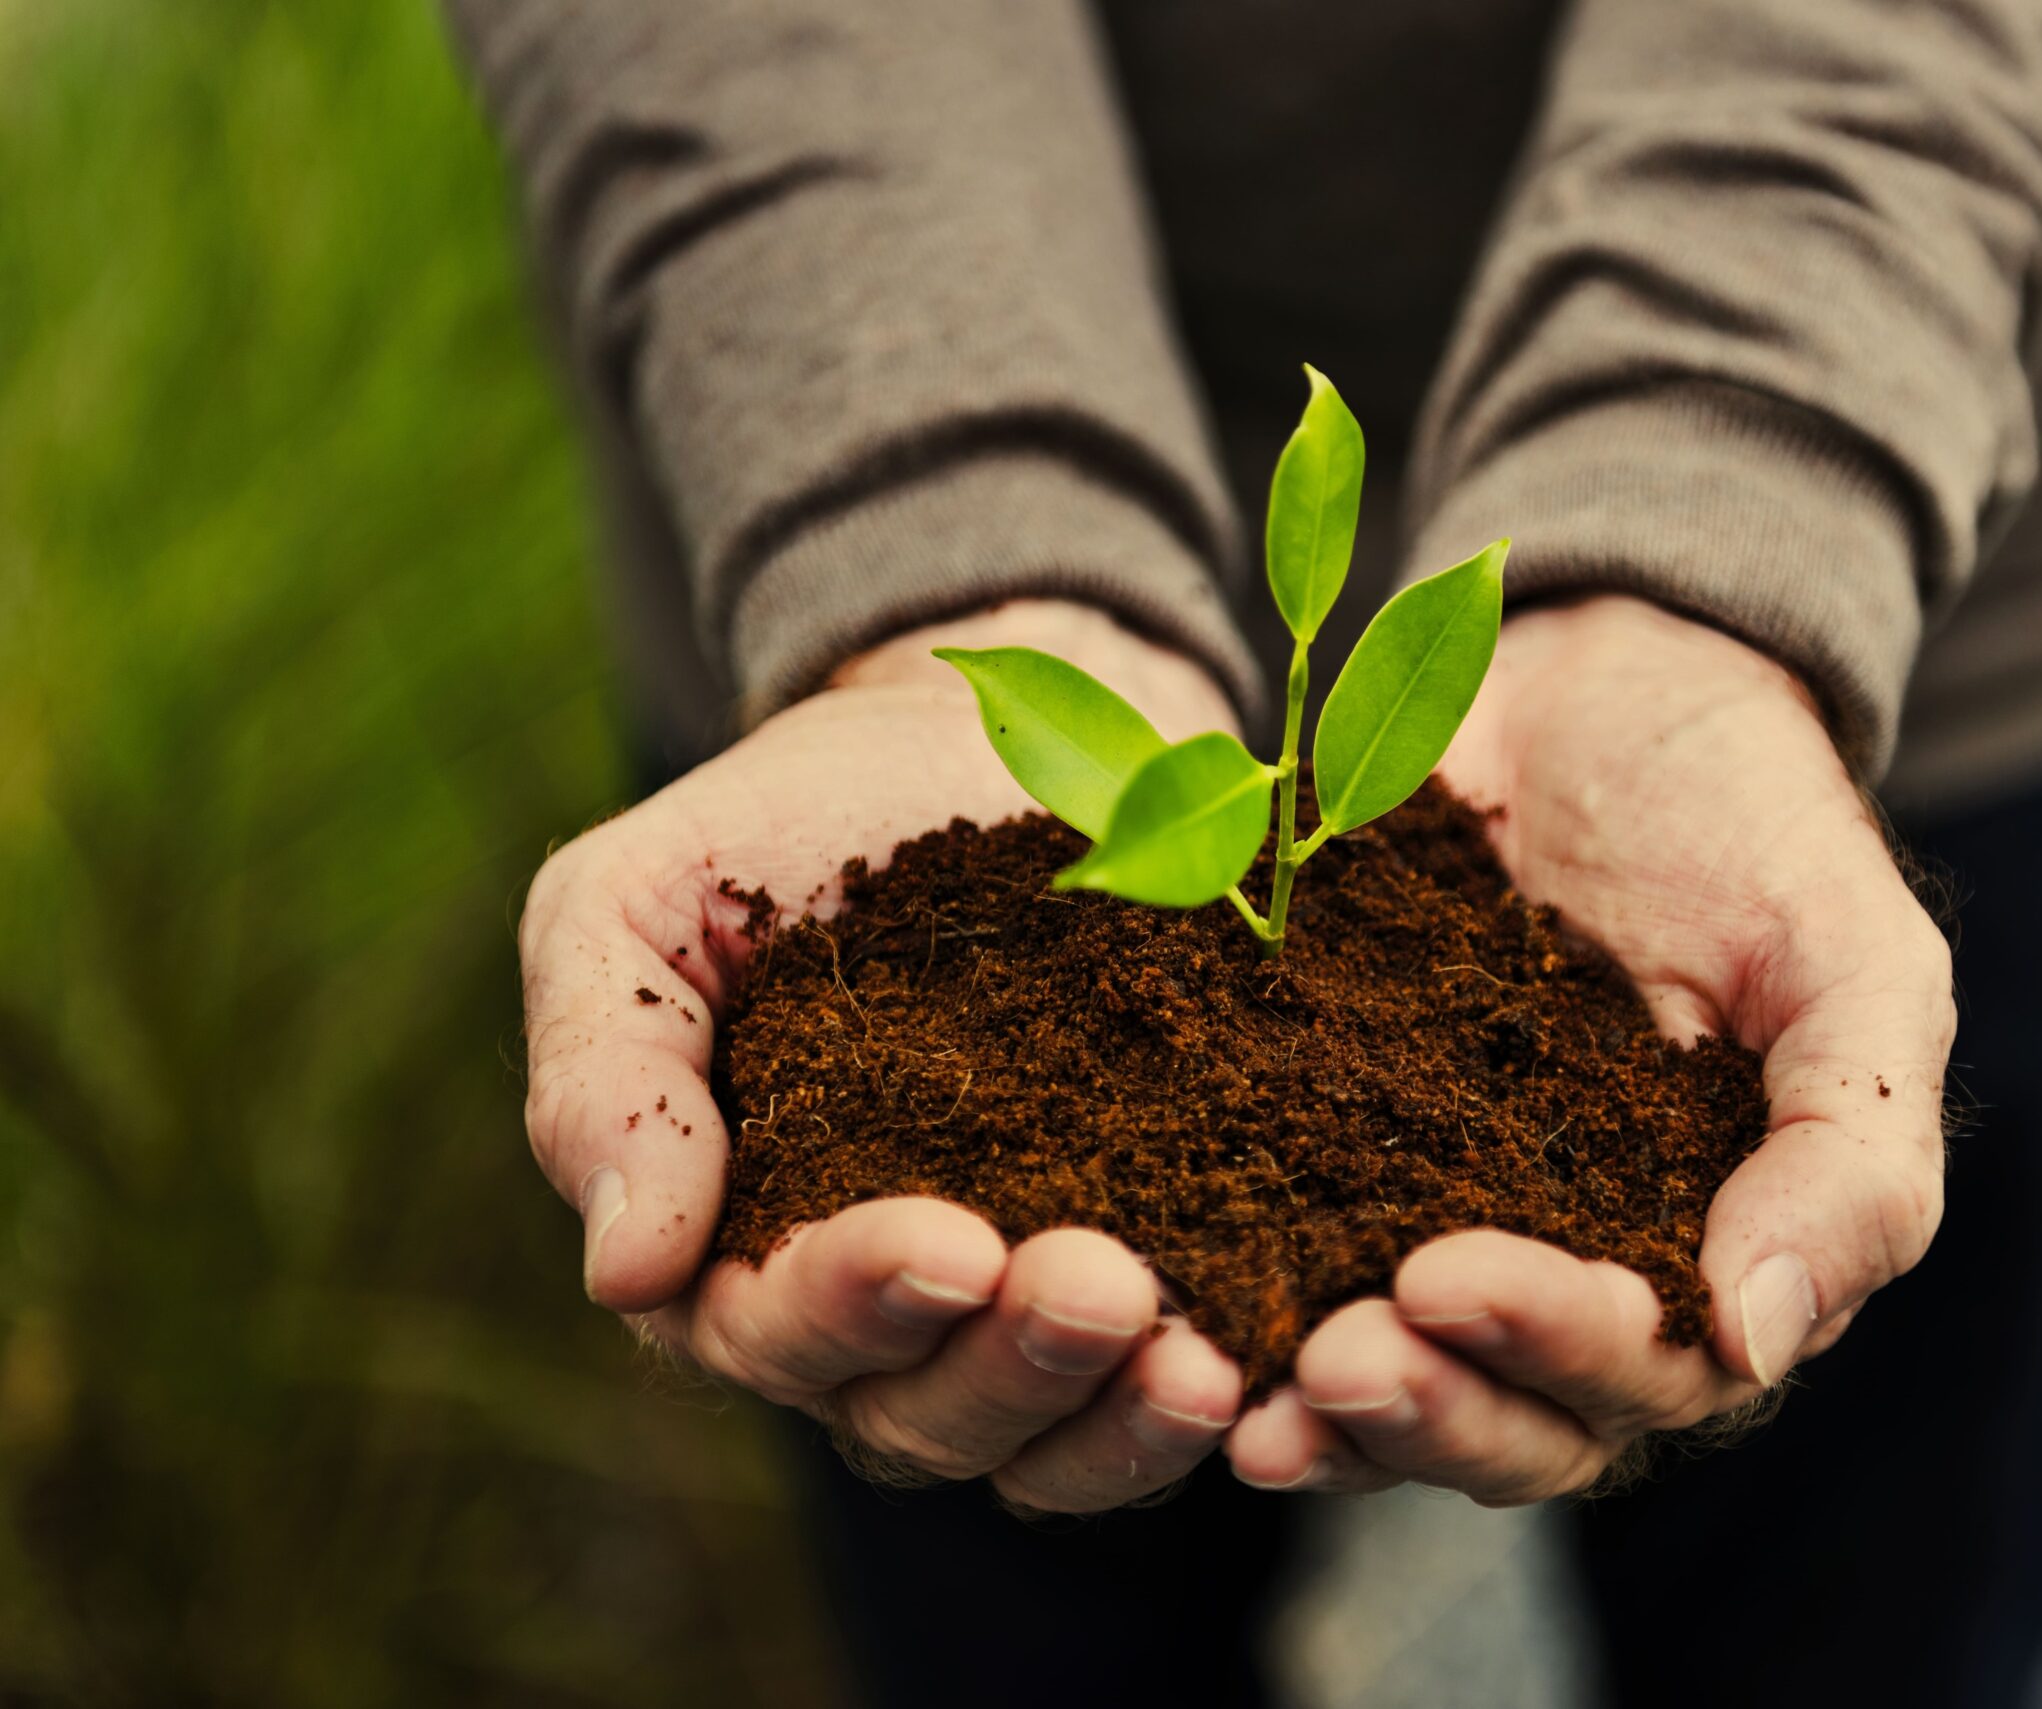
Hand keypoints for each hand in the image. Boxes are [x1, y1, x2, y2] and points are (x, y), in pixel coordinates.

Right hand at [518, 600, 1249, 1511]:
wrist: (975, 740)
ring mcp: (1017, 1309)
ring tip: (1199, 1360)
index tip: (949, 1240)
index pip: (772, 1329)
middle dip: (1011, 1367)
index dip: (854, 1304)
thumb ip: (606, 1076)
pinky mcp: (1151, 1264)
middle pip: (924, 1418)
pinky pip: (1166, 1387)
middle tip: (1103, 1289)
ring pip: (1051, 1440)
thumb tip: (627, 1272)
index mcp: (734, 1249)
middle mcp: (878, 1320)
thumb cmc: (777, 832)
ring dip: (1120, 1417)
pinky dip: (1217, 1394)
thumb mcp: (636, 909)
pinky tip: (1268, 1358)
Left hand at [1225, 595, 1953, 1503]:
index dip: (1550, 1347)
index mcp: (1708, 1261)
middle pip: (1508, 1420)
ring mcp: (1443, 1223)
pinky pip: (1282, 1264)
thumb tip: (1759, 1344)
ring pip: (1395, 1382)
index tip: (1445, 1277)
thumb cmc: (1759, 829)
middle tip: (1331, 1360)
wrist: (1610, 685)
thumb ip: (1849, 1161)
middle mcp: (1572, 1276)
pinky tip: (1170, 1321)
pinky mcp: (1331, 1155)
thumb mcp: (1856, 969)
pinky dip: (1234, 1313)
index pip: (1643, 1371)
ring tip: (1238, 1392)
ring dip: (1324, 1410)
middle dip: (1423, 1409)